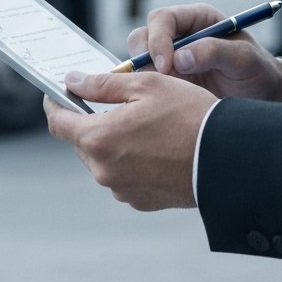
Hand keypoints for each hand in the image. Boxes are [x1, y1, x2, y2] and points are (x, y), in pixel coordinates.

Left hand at [44, 70, 216, 209]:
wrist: (226, 159)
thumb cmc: (187, 115)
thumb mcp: (145, 84)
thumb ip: (101, 84)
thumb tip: (72, 81)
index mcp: (99, 138)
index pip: (58, 122)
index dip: (55, 103)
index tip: (57, 91)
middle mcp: (103, 170)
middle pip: (82, 140)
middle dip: (91, 119)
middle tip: (115, 100)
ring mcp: (122, 188)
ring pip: (103, 158)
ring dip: (113, 139)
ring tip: (143, 122)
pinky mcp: (140, 200)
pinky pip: (123, 174)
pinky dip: (130, 158)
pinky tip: (155, 145)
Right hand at [129, 3, 281, 102]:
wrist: (264, 96)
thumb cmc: (258, 71)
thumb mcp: (244, 59)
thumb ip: (214, 52)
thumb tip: (179, 58)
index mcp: (197, 19)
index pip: (163, 18)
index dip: (158, 39)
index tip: (166, 65)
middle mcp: (180, 35)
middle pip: (143, 36)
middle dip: (144, 56)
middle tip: (158, 80)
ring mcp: (172, 58)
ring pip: (140, 59)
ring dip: (144, 75)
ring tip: (163, 94)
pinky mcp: (169, 80)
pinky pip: (147, 81)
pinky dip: (147, 90)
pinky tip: (161, 103)